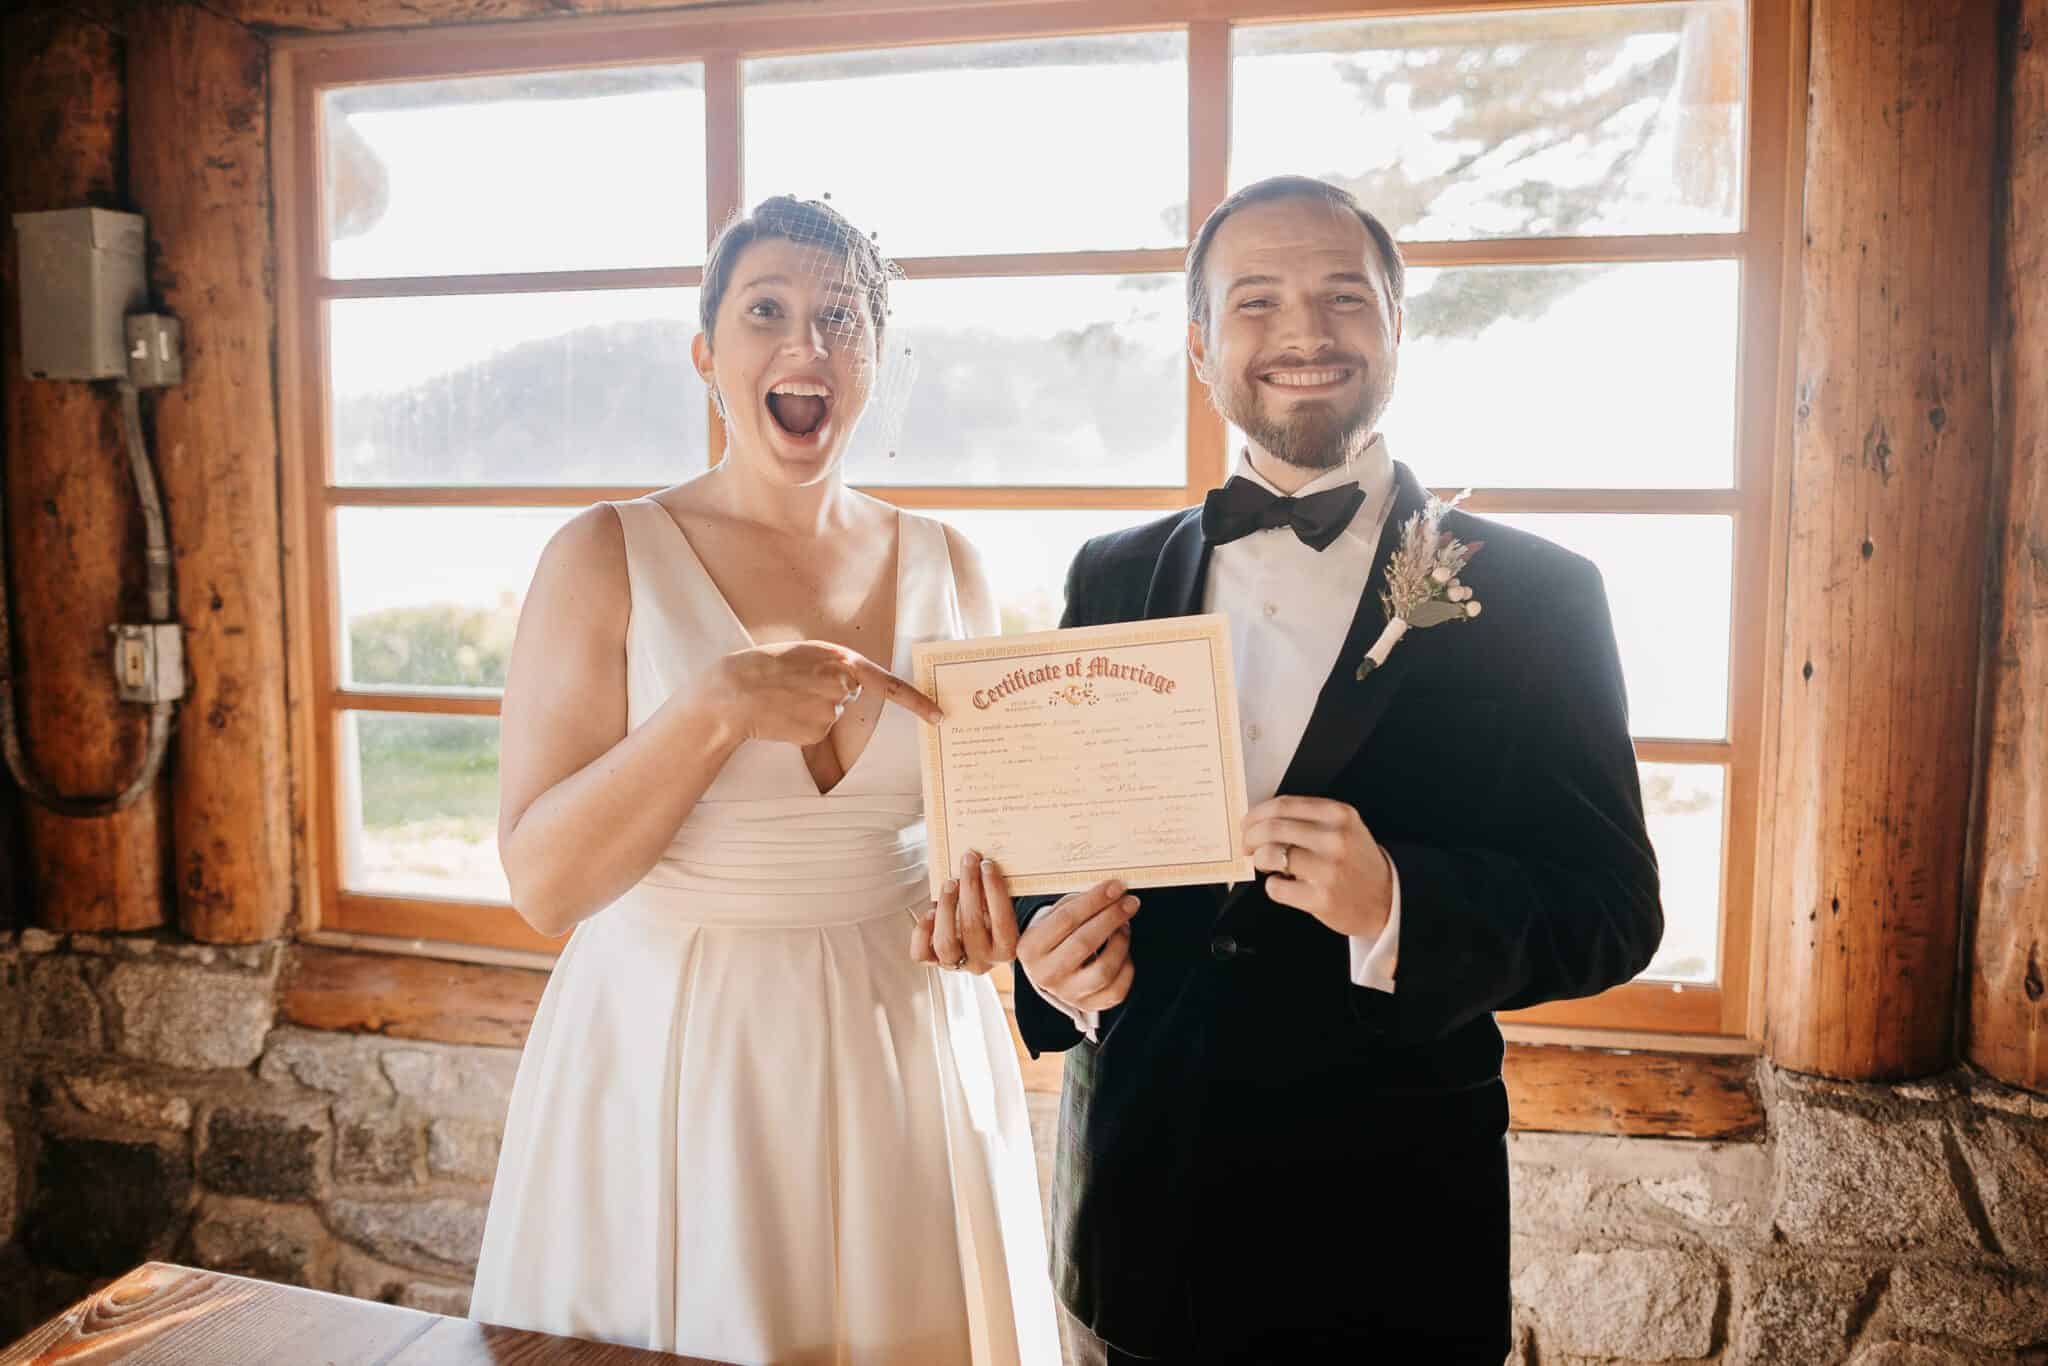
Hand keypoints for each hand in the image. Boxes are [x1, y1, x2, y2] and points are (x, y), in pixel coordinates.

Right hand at [710, 640, 940, 746]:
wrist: (733, 690)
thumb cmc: (764, 669)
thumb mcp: (804, 658)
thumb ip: (831, 671)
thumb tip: (850, 695)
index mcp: (841, 658)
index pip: (889, 684)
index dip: (917, 702)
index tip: (939, 716)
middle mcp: (842, 683)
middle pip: (848, 697)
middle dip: (827, 695)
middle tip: (794, 687)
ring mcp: (830, 709)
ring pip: (832, 717)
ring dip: (811, 712)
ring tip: (784, 699)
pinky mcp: (817, 731)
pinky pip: (817, 734)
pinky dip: (802, 728)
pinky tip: (782, 716)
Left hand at [910, 849, 1018, 974]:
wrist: (983, 942)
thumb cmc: (996, 918)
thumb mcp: (1010, 911)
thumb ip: (1003, 897)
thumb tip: (988, 866)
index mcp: (1006, 949)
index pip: (1002, 922)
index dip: (994, 891)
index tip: (987, 865)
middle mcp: (983, 961)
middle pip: (972, 927)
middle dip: (969, 887)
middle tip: (968, 861)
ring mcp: (958, 964)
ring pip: (945, 942)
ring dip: (946, 906)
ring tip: (950, 883)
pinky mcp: (936, 962)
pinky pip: (922, 954)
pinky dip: (923, 931)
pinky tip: (931, 912)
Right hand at [1017, 880, 1139, 1013]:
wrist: (1050, 970)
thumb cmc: (1056, 937)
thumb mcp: (1052, 918)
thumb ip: (1076, 905)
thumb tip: (1111, 891)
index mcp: (1031, 948)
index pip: (1066, 919)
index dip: (1095, 900)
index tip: (1115, 887)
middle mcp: (1046, 974)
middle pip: (1085, 942)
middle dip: (1112, 918)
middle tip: (1130, 902)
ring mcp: (1067, 993)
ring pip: (1103, 970)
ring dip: (1120, 943)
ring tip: (1124, 926)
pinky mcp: (1087, 1005)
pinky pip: (1116, 991)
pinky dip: (1126, 967)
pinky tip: (1123, 952)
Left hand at [1242, 796, 1393, 938]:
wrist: (1387, 898)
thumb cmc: (1355, 861)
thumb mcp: (1343, 828)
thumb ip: (1307, 819)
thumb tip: (1259, 820)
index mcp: (1338, 815)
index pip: (1282, 805)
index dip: (1256, 814)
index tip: (1246, 823)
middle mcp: (1335, 838)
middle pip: (1271, 828)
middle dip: (1249, 837)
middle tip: (1246, 846)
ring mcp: (1329, 869)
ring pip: (1270, 855)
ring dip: (1259, 860)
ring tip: (1266, 864)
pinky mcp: (1322, 898)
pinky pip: (1276, 888)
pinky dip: (1272, 886)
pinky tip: (1284, 885)